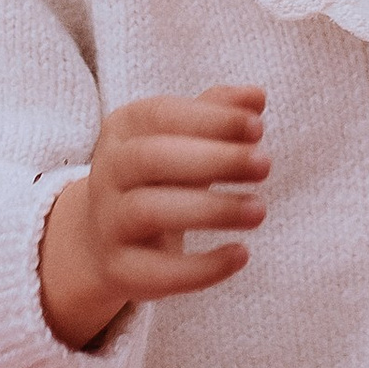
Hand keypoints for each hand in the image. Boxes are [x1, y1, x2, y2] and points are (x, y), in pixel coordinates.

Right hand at [38, 86, 268, 351]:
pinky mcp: (120, 270)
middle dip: (212, 159)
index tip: (258, 126)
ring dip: (211, 209)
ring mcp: (109, 222)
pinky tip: (241, 254)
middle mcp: (107, 172)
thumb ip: (216, 114)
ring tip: (259, 210)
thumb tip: (256, 96)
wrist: (103, 238)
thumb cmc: (159, 176)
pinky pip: (157, 271)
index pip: (160, 115)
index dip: (210, 119)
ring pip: (150, 211)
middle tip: (265, 164)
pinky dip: (202, 267)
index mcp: (122, 130)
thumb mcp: (181, 140)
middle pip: (151, 159)